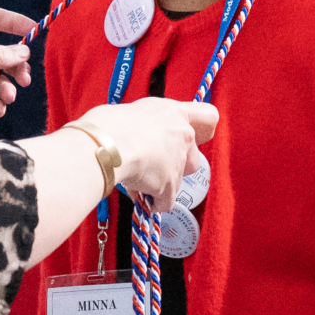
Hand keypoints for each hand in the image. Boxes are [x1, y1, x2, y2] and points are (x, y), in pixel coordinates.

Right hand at [77, 99, 218, 211]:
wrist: (105, 145)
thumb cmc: (108, 125)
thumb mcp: (131, 112)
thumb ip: (146, 124)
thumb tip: (136, 135)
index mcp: (174, 113)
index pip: (209, 117)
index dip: (203, 129)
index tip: (188, 137)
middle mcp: (183, 136)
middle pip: (193, 159)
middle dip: (176, 167)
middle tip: (153, 165)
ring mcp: (178, 163)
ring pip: (175, 182)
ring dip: (159, 184)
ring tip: (134, 179)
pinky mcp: (169, 186)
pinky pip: (164, 201)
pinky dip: (153, 202)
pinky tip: (138, 195)